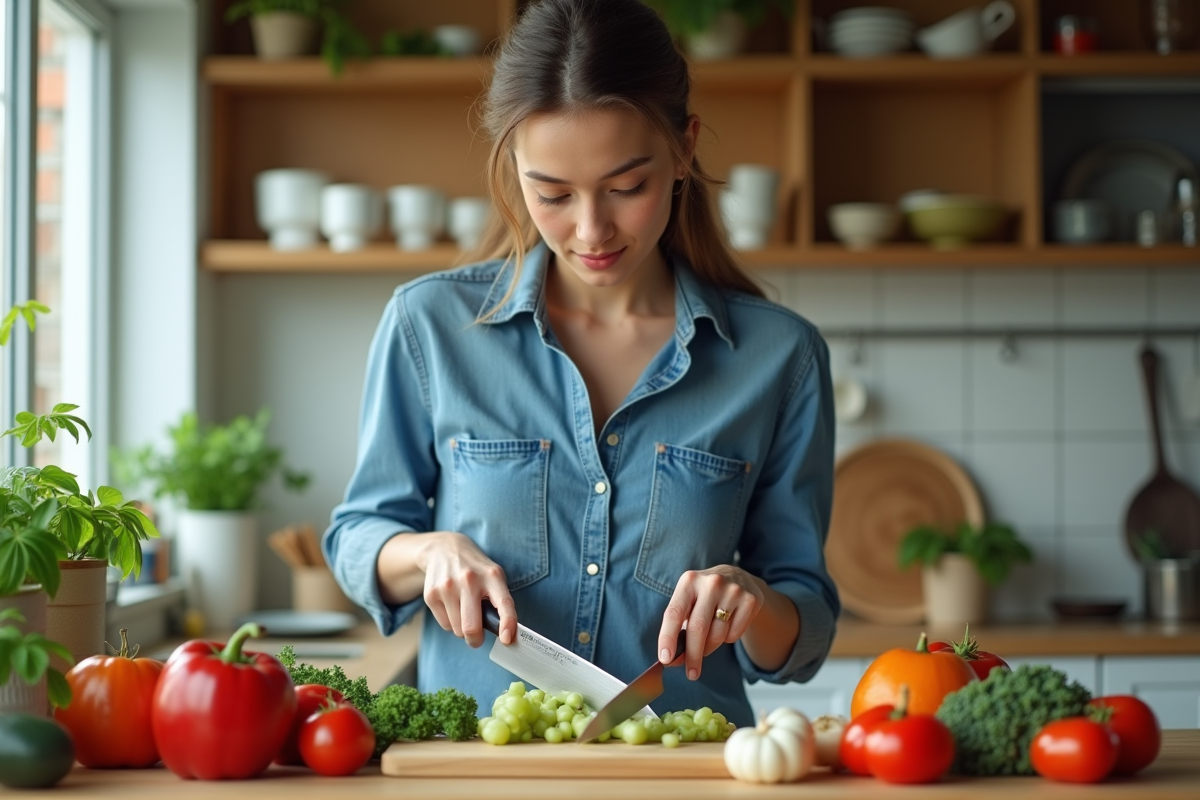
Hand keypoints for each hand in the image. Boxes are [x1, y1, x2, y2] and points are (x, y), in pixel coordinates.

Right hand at [417, 532, 516, 648]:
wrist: (444, 549)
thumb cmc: (476, 569)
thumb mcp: (493, 576)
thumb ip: (499, 602)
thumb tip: (504, 635)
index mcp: (492, 576)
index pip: (504, 603)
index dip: (508, 624)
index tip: (507, 640)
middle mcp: (469, 580)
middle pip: (471, 627)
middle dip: (476, 640)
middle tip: (477, 638)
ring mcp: (448, 587)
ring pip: (457, 630)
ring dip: (462, 628)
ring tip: (463, 610)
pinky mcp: (431, 594)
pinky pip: (445, 625)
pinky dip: (450, 622)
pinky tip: (451, 605)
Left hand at [657, 565, 764, 680]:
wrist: (737, 578)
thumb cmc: (704, 596)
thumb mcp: (688, 601)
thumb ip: (678, 627)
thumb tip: (671, 660)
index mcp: (689, 580)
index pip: (674, 613)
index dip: (667, 638)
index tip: (665, 659)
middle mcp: (711, 582)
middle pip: (698, 628)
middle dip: (693, 655)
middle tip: (691, 673)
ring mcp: (733, 590)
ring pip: (717, 635)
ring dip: (710, 647)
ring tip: (709, 640)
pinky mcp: (751, 600)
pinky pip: (734, 635)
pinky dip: (728, 639)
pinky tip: (727, 625)